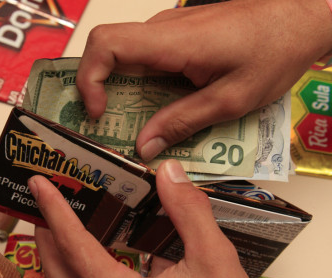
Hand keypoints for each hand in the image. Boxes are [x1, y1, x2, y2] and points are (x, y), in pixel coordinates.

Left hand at [28, 160, 314, 277]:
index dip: (54, 210)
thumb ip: (188, 211)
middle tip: (43, 201)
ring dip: (57, 255)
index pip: (73, 245)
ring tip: (59, 224)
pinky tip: (94, 258)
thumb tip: (168, 174)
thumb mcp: (215, 259)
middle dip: (44, 232)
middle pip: (56, 270)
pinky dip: (77, 275)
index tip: (39, 185)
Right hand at [76, 0, 331, 160]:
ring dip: (117, 90)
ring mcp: (168, 29)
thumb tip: (144, 147)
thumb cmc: (273, 51)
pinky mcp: (176, 35)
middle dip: (96, 89)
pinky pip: (143, 58)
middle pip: (106, 49)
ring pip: (123, 55)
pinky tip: (153, 109)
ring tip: (127, 126)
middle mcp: (162, 29)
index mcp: (173, 41)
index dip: (90, 79)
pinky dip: (137, 84)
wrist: (300, 17)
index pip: (106, 45)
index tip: (98, 112)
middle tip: (103, 126)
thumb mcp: (231, 100)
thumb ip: (184, 123)